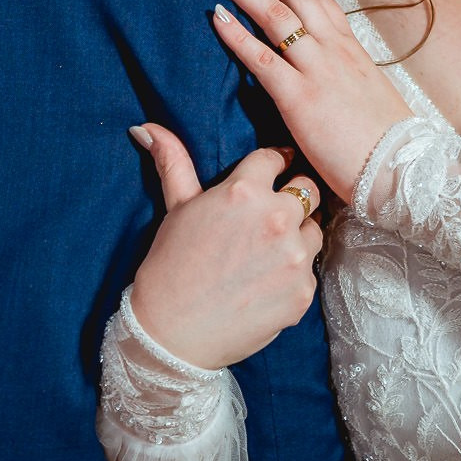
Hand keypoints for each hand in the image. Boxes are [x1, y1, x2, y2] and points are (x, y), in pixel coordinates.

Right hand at [126, 122, 324, 369]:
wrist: (172, 334)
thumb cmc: (170, 266)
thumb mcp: (176, 208)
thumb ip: (173, 162)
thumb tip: (145, 127)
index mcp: (244, 191)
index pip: (276, 158)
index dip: (273, 165)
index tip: (272, 172)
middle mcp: (276, 219)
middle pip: (308, 189)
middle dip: (294, 195)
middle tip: (272, 214)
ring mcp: (294, 258)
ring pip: (315, 229)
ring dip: (299, 234)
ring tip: (268, 251)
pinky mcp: (303, 292)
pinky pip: (311, 271)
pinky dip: (294, 274)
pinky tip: (267, 281)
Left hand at [209, 0, 414, 202]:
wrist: (405, 171)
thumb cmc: (387, 143)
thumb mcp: (365, 95)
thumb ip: (341, 77)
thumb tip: (322, 75)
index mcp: (350, 47)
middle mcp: (334, 49)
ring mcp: (318, 71)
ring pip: (275, 14)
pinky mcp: (300, 99)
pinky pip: (261, 58)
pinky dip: (236, 34)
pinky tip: (215, 16)